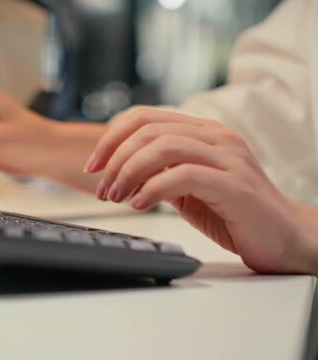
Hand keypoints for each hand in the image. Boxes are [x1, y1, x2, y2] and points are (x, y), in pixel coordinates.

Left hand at [84, 107, 317, 274]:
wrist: (283, 237)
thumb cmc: (233, 213)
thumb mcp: (188, 187)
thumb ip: (161, 172)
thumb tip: (120, 172)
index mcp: (202, 132)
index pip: (145, 117)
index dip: (112, 137)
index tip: (93, 165)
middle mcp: (216, 137)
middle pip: (149, 130)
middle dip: (115, 159)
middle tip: (102, 188)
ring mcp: (228, 157)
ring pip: (163, 147)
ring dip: (129, 173)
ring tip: (117, 197)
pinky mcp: (234, 184)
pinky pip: (184, 175)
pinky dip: (153, 188)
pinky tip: (139, 205)